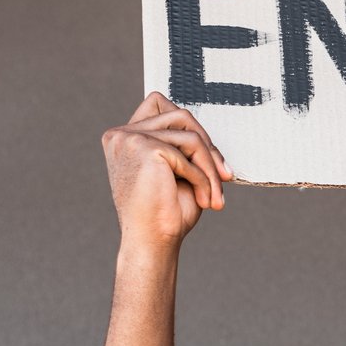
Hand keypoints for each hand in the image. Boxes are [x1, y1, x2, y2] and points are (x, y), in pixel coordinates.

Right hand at [101, 92, 232, 249]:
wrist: (153, 242)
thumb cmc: (165, 213)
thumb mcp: (176, 171)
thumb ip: (181, 144)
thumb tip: (206, 131)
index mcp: (123, 138)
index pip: (159, 103)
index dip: (190, 125)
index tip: (209, 159)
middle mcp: (121, 134)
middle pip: (181, 116)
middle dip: (208, 147)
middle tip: (224, 177)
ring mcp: (130, 138)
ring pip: (190, 134)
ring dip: (210, 166)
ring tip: (214, 195)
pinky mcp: (145, 147)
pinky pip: (190, 152)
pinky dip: (203, 177)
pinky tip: (203, 199)